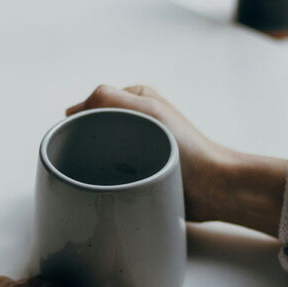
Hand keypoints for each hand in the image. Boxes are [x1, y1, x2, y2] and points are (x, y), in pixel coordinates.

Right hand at [67, 85, 287, 237]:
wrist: (214, 188)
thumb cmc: (187, 148)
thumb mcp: (148, 111)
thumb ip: (110, 98)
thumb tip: (74, 110)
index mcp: (137, 100)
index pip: (93, 104)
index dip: (79, 120)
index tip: (73, 139)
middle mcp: (137, 121)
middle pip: (94, 129)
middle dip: (84, 143)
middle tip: (81, 161)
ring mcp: (138, 148)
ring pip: (101, 153)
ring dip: (94, 164)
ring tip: (94, 176)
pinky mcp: (140, 173)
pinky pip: (112, 174)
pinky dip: (105, 179)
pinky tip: (104, 188)